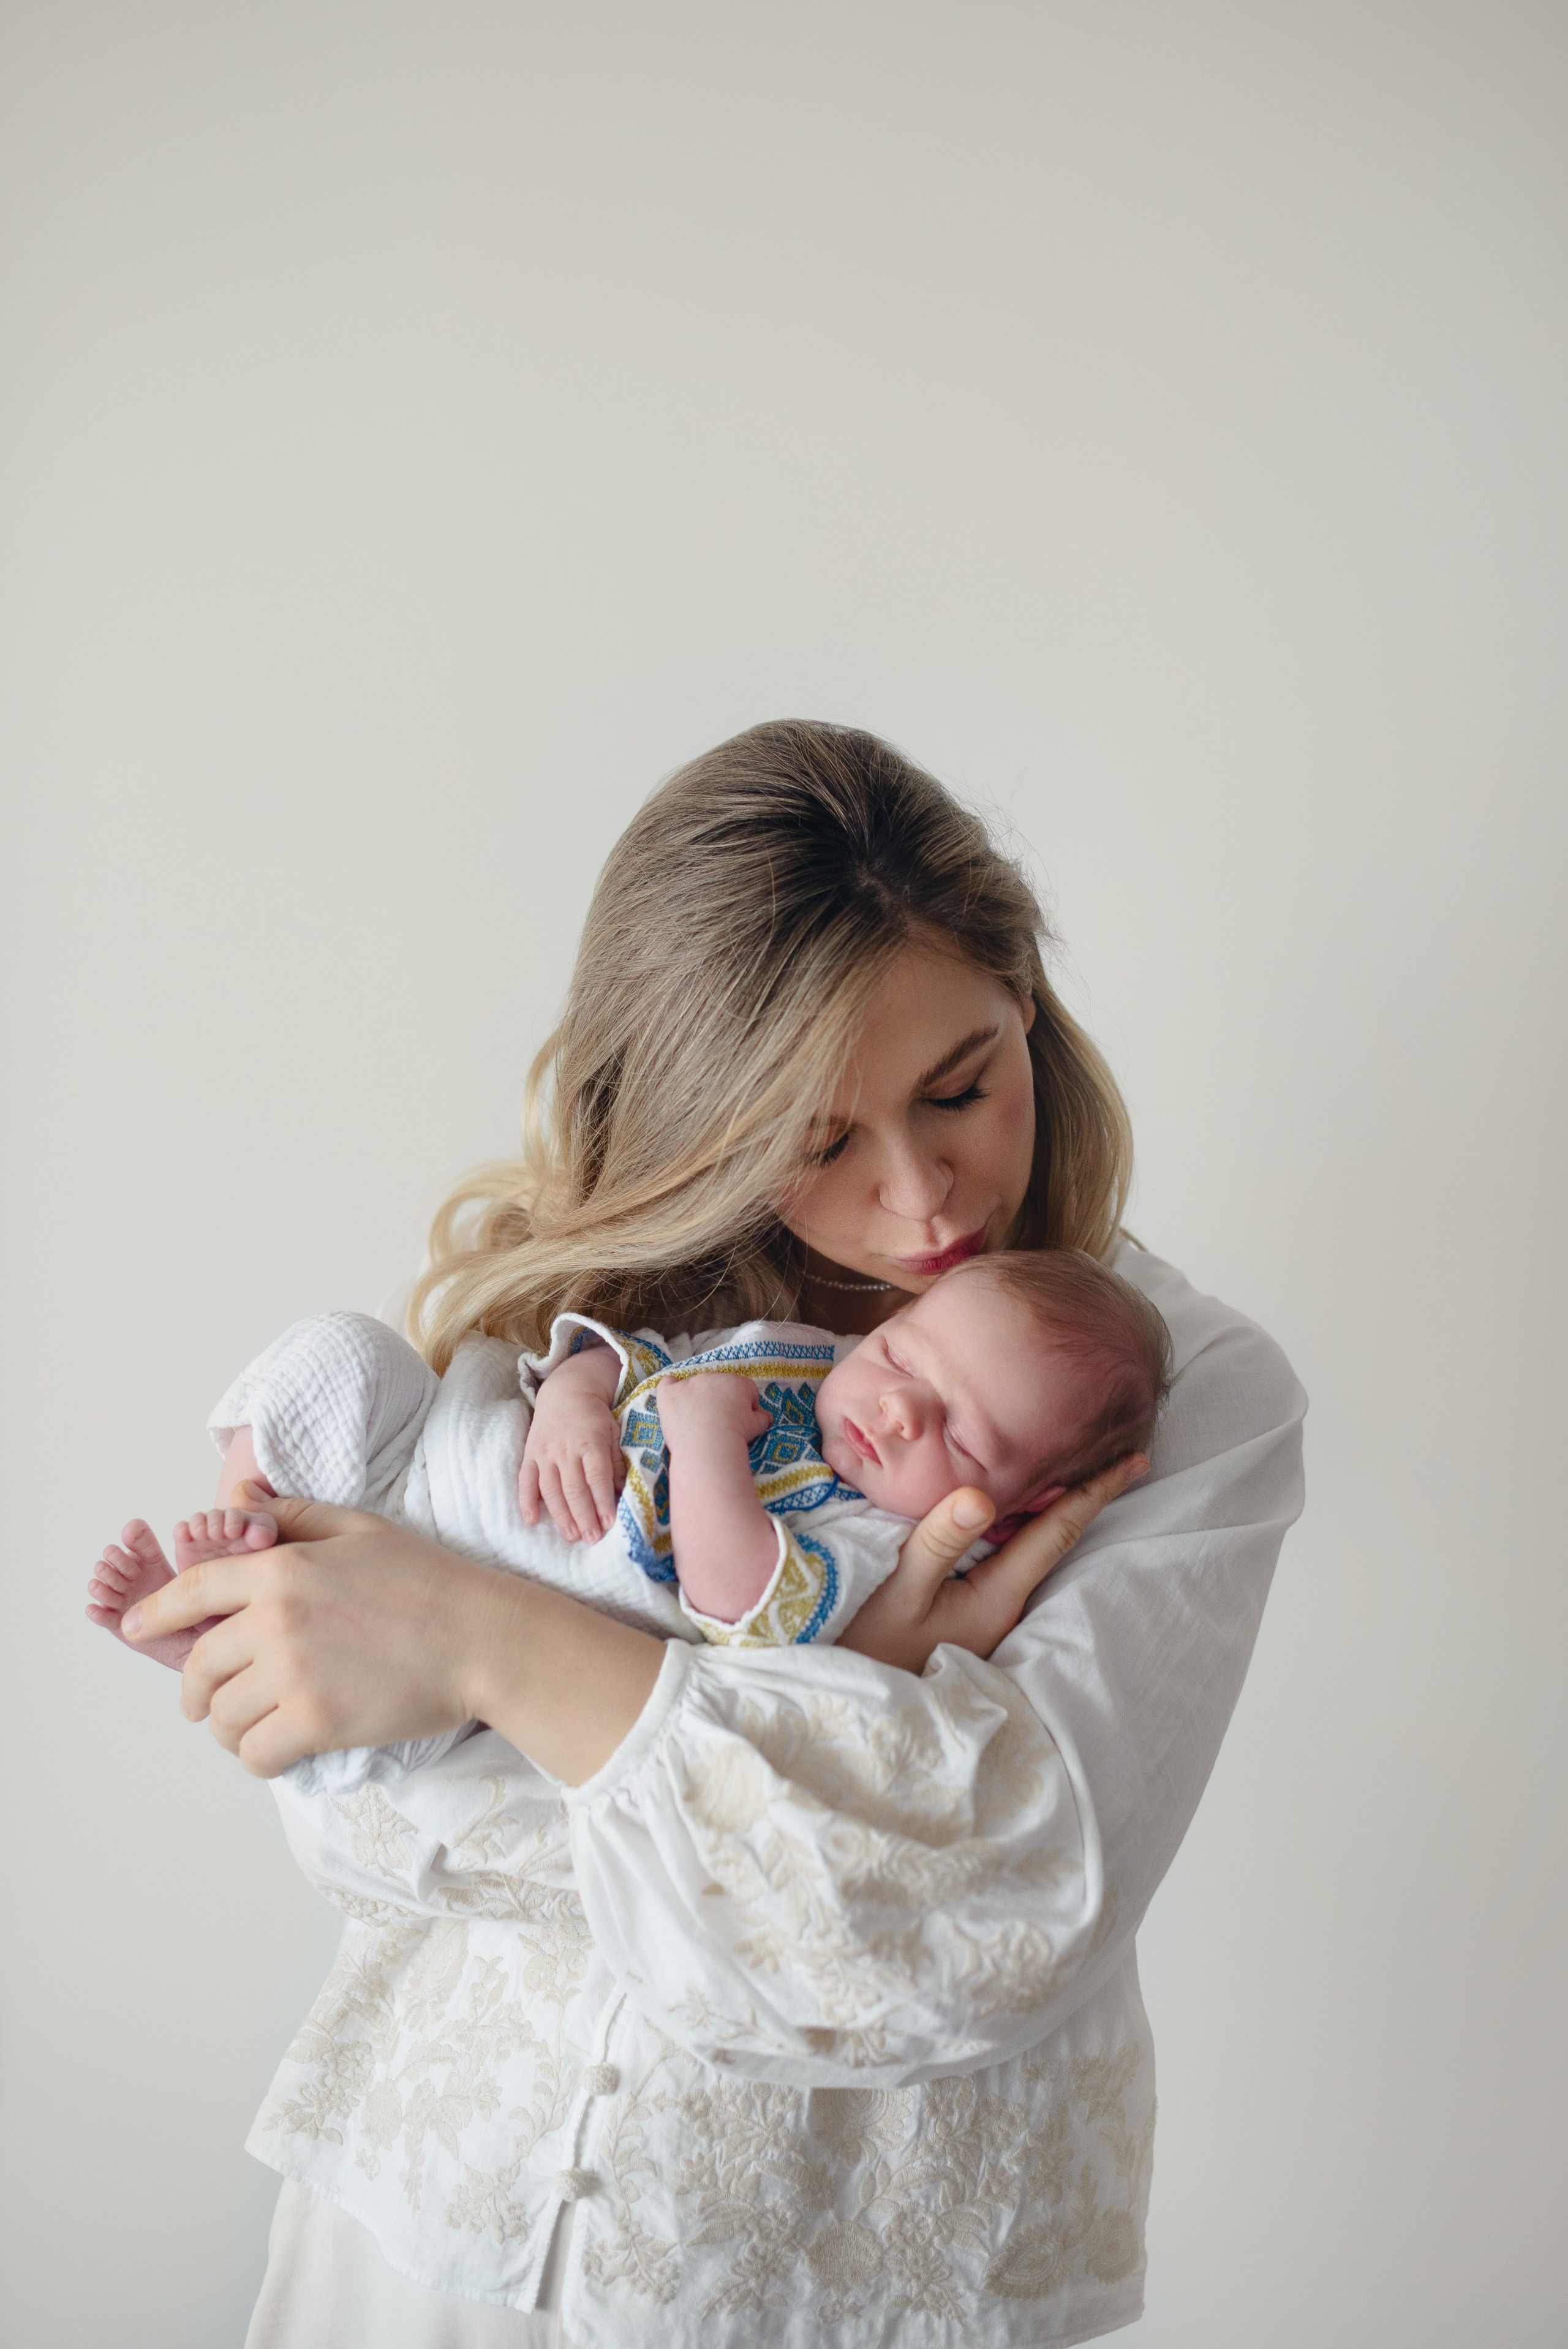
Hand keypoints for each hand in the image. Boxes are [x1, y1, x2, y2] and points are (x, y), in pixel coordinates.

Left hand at [121, 1484, 664, 1783]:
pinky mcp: (316, 1722)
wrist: (483, 1638)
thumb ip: (291, 1517)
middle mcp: (276, 1620)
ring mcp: (294, 1673)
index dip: (155, 1614)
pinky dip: (258, 1757)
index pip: (193, 1591)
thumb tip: (234, 1502)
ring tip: (252, 1726)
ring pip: (223, 1716)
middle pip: (200, 1665)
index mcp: (282, 1568)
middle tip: (206, 1702)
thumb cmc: (428, 1581)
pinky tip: (278, 1748)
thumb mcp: (359, 1528)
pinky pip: (255, 1753)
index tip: (132, 1630)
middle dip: (196, 1688)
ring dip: (228, 1726)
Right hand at [519, 1349, 624, 1542]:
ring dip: (561, 1515)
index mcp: (590, 1442)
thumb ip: (616, 1462)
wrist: (566, 1392)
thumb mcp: (613, 1432)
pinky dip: (526, 1500)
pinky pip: (525, 1480)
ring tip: (571, 1536)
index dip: (603, 1500)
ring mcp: (545, 1453)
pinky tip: (531, 1520)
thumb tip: (622, 1492)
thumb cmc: (595, 1417)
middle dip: (584, 1516)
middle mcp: (566, 1449)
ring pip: (551, 1489)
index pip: (597, 1476)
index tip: (609, 1522)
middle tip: (592, 1538)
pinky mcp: (530, 1455)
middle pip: (574, 1487)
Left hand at [656, 1371, 771, 1448]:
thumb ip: (762, 1417)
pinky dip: (670, 1391)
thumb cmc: (736, 1435)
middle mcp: (713, 1377)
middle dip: (720, 1401)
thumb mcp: (757, 1426)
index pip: (745, 1389)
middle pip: (718, 1386)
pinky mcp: (670, 1393)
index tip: (740, 1421)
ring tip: (697, 1422)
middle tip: (718, 1424)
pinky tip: (673, 1403)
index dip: (744, 1405)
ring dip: (697, 1399)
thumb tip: (766, 1416)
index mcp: (737, 1383)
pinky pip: (668, 1383)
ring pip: (693, 1385)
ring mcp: (689, 1383)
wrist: (708, 1445)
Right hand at [838, 1453, 1149, 1673]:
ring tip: (1075, 1469)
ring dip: (1051, 1510)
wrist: (860, 1713)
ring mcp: (988, 1611)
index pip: (1058, 1532)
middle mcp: (1004, 1603)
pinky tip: (1013, 1510)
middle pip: (1054, 1538)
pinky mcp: (969, 1612)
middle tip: (1119, 1452)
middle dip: (1085, 1495)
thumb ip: (937, 1542)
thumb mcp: (900, 1592)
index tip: (1137, 1460)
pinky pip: (1005, 1559)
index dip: (1096, 1491)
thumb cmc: (872, 1646)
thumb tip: (980, 1496)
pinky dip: (1018, 1527)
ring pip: (1030, 1549)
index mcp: (999, 1594)